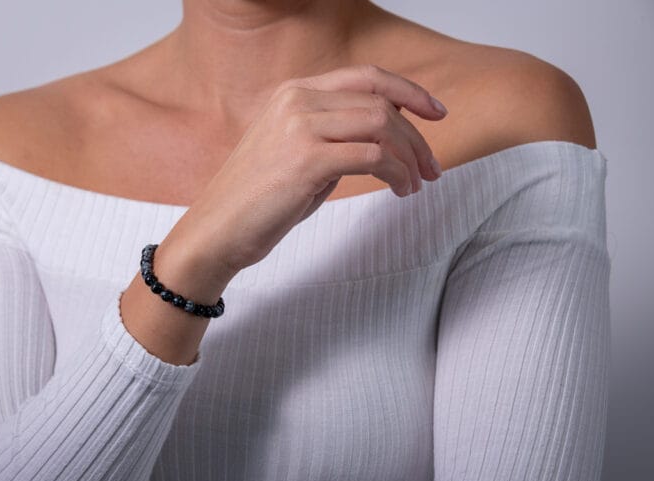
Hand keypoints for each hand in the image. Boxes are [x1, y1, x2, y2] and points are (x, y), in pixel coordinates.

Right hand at [168, 64, 447, 275]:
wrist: (216, 231)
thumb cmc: (257, 201)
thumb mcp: (297, 154)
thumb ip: (334, 138)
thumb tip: (382, 141)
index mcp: (294, 92)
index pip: (365, 77)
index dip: (408, 91)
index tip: (436, 112)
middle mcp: (297, 100)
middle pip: (380, 102)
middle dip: (417, 136)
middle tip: (432, 169)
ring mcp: (300, 125)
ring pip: (382, 124)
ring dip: (410, 156)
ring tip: (417, 184)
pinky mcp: (306, 158)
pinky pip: (373, 155)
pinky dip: (397, 173)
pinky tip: (400, 190)